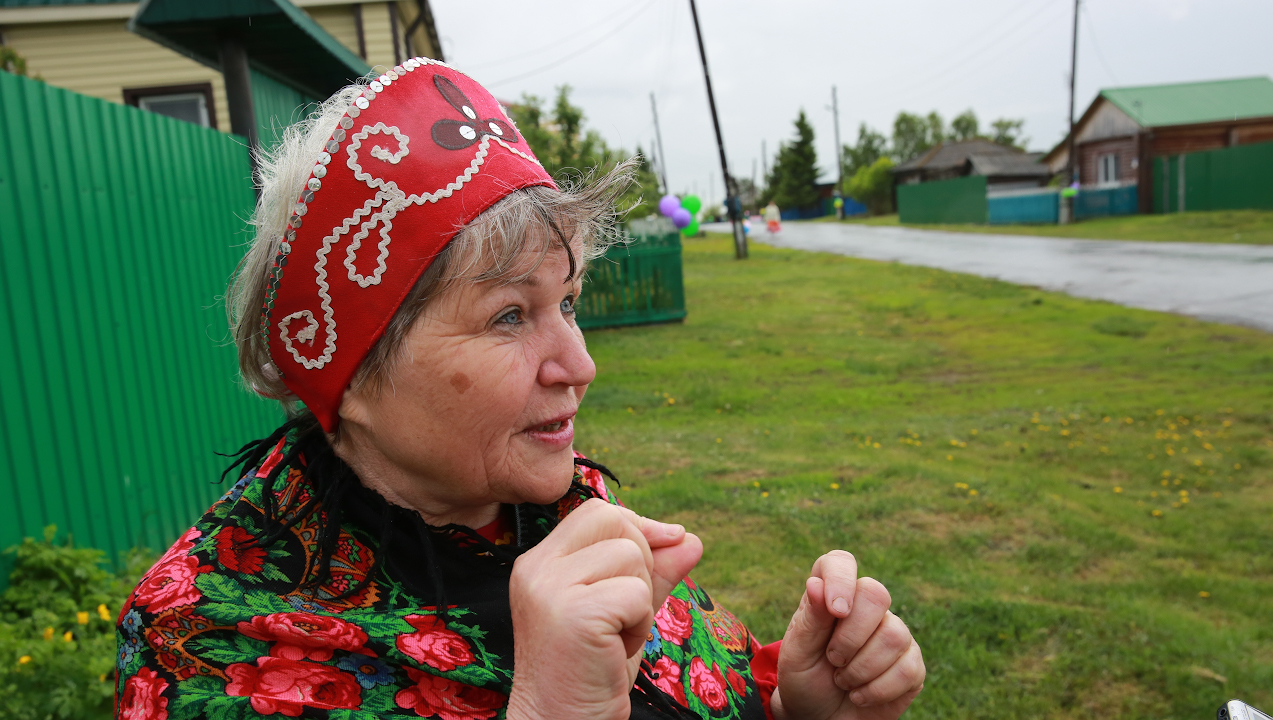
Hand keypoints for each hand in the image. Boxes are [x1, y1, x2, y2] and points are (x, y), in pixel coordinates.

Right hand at [506, 499, 701, 719]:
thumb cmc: (590, 671)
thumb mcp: (624, 613)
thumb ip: (654, 573)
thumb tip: (690, 538)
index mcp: (539, 562)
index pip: (597, 512)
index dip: (638, 526)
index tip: (663, 550)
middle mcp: (537, 568)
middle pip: (616, 521)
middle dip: (642, 563)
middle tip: (624, 614)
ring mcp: (550, 589)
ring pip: (632, 556)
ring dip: (642, 601)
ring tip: (616, 636)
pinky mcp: (575, 614)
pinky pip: (637, 593)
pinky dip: (641, 623)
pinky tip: (616, 649)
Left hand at [770, 551, 923, 719]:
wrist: (818, 718)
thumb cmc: (805, 680)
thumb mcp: (797, 652)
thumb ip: (810, 618)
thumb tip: (816, 582)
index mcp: (832, 597)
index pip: (841, 562)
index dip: (841, 579)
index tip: (836, 611)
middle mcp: (866, 609)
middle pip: (877, 595)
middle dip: (851, 637)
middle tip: (832, 660)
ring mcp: (893, 634)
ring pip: (894, 636)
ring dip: (860, 669)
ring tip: (843, 681)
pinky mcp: (912, 664)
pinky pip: (908, 668)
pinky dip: (877, 690)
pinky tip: (861, 695)